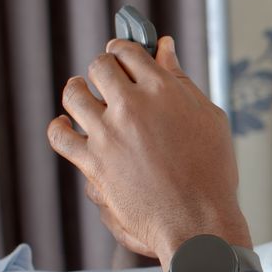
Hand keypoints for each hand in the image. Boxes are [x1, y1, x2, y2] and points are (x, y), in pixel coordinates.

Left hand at [48, 36, 250, 269]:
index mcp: (163, 90)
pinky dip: (60, 127)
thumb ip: (181, 80)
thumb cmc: (212, 173)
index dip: (124, 50)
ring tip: (86, 98)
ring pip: (74, 94)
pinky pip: (60, 135)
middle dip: (104, 69)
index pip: (129, 51)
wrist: (198, 222)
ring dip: (79, 91)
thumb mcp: (208, 118)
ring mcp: (108, 134)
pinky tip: (69, 127)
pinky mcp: (92, 162)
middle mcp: (132, 106)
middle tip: (110, 81)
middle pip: (99, 66)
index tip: (123, 57)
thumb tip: (164, 49)